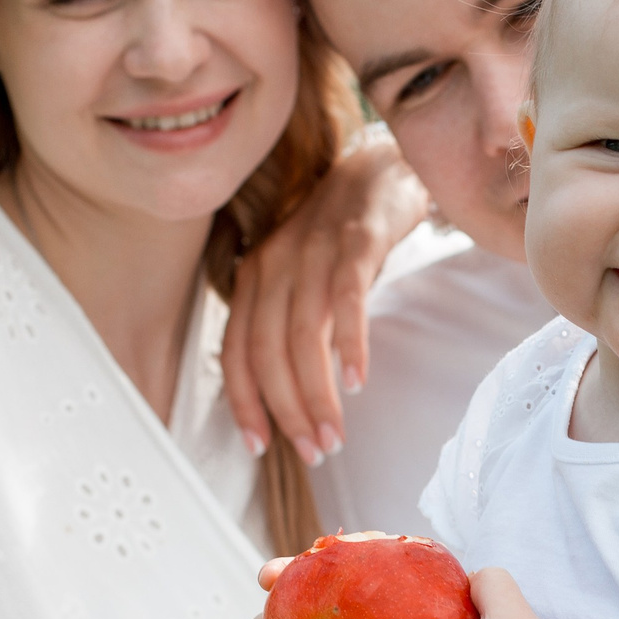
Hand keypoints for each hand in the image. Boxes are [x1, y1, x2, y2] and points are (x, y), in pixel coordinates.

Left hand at [223, 136, 429, 465]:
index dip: (244, 403)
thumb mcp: (301, 277)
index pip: (237, 351)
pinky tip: (356, 381)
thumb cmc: (340, 234)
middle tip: (314, 449)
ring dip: (317, 394)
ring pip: (304, 336)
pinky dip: (349, 345)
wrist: (381, 169)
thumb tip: (288, 393)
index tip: (260, 445)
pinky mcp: (357, 239)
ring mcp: (314, 250)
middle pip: (268, 351)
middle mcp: (275, 263)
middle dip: (287, 410)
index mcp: (254, 276)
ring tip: (334, 433)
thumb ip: (289, 324)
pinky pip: (346, 300)